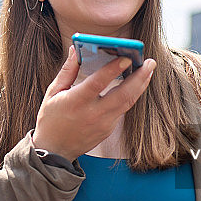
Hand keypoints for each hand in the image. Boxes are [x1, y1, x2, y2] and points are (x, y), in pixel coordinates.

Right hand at [32, 45, 155, 161]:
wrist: (54, 150)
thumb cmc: (51, 118)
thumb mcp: (53, 92)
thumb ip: (67, 70)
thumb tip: (75, 49)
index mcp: (75, 102)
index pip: (98, 83)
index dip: (113, 69)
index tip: (126, 57)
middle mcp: (92, 114)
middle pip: (123, 95)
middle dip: (140, 77)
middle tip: (150, 62)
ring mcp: (103, 124)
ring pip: (128, 102)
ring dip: (140, 85)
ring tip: (148, 70)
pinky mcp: (108, 129)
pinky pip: (122, 109)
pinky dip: (130, 95)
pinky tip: (135, 84)